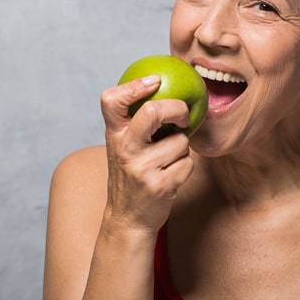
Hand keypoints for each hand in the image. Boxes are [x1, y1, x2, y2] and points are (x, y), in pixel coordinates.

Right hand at [100, 75, 194, 236]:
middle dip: (177, 109)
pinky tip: (171, 176)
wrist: (128, 219)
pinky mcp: (159, 185)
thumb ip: (136, 121)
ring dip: (182, 150)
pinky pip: (188, 163)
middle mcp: (124, 149)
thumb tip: (167, 88)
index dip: (134, 85)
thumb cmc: (131, 174)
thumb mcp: (123, 146)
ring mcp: (141, 168)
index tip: (155, 80)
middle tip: (184, 116)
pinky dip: (185, 167)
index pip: (111, 100)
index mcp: (114, 135)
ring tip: (167, 161)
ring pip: (180, 141)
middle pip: (153, 112)